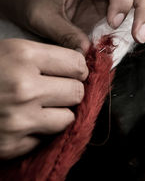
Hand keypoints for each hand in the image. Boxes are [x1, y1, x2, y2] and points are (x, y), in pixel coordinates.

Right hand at [0, 39, 87, 159]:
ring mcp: (18, 119)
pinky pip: (47, 137)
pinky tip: (23, 121)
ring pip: (67, 118)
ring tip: (39, 107)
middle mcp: (24, 87)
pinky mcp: (12, 144)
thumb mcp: (9, 51)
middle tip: (55, 90)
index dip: (77, 68)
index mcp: (23, 56)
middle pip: (77, 92)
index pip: (78, 64)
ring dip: (58, 113)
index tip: (71, 72)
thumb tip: (83, 63)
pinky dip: (40, 131)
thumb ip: (46, 56)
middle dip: (69, 91)